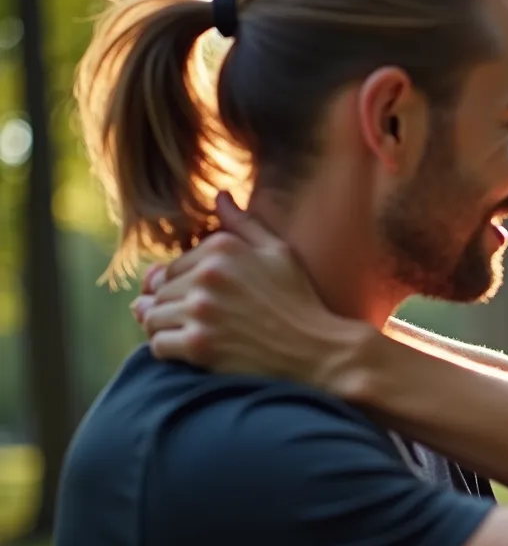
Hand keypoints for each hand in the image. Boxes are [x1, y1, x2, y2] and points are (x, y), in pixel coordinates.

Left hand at [133, 192, 368, 384]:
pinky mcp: (199, 344)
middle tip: (196, 320)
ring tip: (186, 333)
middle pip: (159, 291)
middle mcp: (207, 276)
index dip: (181, 285)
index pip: (173, 265)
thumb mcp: (279, 252)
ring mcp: (201, 311)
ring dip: (164, 326)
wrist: (316, 349)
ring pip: (152, 315)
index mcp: (223, 248)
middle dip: (171, 305)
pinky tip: (188, 350)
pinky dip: (167, 348)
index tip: (199, 299)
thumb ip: (244, 224)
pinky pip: (158, 343)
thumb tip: (220, 195)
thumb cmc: (299, 300)